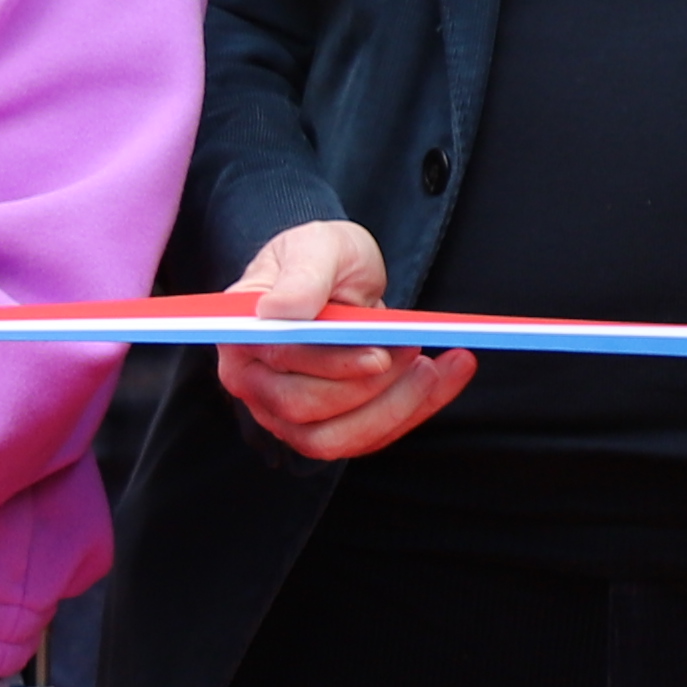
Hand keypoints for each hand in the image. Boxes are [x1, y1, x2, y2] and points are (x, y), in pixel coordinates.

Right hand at [216, 221, 471, 461]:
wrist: (335, 278)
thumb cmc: (319, 259)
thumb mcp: (317, 247)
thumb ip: (301, 275)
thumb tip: (279, 310)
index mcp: (243, 338)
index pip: (281, 364)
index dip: (332, 365)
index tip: (379, 355)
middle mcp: (256, 385)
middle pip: (306, 410)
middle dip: (370, 388)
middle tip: (414, 351)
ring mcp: (287, 415)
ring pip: (338, 438)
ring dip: (395, 408)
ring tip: (434, 367)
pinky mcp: (325, 429)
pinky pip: (367, 439)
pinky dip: (413, 412)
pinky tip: (444, 377)